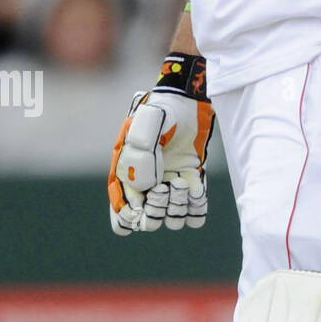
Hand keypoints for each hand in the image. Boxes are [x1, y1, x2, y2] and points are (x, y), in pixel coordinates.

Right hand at [108, 54, 214, 234]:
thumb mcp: (145, 127)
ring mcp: (171, 185)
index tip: (142, 204)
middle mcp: (148, 186)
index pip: (123, 218)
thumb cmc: (161, 110)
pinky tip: (197, 189)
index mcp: (126, 178)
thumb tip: (146, 188)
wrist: (190, 99)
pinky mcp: (192, 180)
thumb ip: (140, 156)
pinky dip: (197, 207)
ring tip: (181, 185)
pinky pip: (195, 210)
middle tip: (165, 188)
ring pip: (171, 219)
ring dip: (177, 209)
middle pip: (147, 222)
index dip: (130, 218)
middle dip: (155, 212)